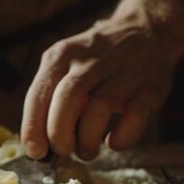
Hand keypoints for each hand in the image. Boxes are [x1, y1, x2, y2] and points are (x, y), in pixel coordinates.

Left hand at [21, 16, 180, 160]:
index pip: (38, 93)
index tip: (35, 151)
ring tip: (86, 151)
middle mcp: (89, 60)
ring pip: (99, 107)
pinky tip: (113, 142)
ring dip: (88, 139)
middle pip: (68, 99)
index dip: (33, 127)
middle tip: (63, 150)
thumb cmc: (96, 61)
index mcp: (61, 55)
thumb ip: (51, 99)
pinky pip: (134, 117)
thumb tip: (39, 144)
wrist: (146, 31)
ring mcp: (123, 71)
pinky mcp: (150, 87)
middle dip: (60, 133)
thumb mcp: (66, 66)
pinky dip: (121, 137)